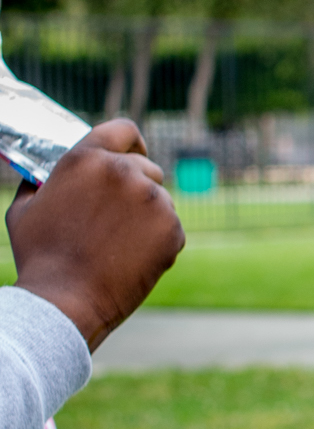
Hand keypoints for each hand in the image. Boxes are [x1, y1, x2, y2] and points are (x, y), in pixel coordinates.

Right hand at [7, 119, 184, 350]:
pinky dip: (160, 241)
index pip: (124, 130)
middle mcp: (124, 172)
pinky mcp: (173, 229)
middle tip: (121, 214)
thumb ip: (41, 183)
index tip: (136, 153)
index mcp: (86, 159)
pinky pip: (173, 228)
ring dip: (149, 215)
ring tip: (121, 243)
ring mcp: (153, 200)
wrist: (66, 299)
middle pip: (148, 167)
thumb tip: (44, 175)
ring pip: (161, 200)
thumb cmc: (41, 256)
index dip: (132, 142)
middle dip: (138, 185)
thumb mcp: (25, 209)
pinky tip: (134, 258)